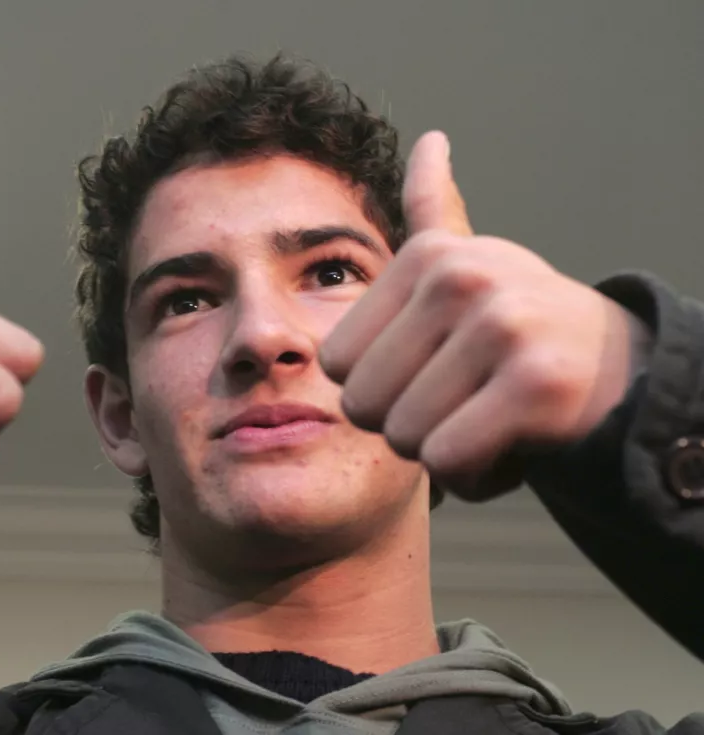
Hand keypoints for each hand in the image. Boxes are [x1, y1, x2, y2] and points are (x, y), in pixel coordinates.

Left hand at [319, 132, 651, 500]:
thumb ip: (438, 209)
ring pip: (406, 437)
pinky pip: (451, 463)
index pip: (336, 362)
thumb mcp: (473, 261)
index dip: (378, 388)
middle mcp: (460, 278)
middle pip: (363, 404)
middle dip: (407, 424)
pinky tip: (513, 445)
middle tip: (465, 400)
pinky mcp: (535, 383)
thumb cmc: (525, 327)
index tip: (435, 370)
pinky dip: (478, 475)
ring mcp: (500, 325)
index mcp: (425, 255)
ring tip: (491, 417)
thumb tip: (431, 141)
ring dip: (445, 451)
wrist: (624, 372)